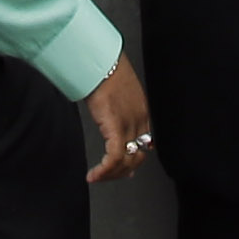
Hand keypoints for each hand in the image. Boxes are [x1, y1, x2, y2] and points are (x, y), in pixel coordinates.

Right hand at [79, 57, 154, 184]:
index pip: (144, 144)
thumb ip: (118, 107)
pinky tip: (94, 174)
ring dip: (111, 174)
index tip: (125, 170)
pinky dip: (104, 170)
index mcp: (142, 111)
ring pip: (127, 161)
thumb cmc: (105, 70)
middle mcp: (139, 120)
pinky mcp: (116, 126)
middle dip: (122, 172)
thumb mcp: (117, 91)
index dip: (134, 160)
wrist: (100, 61)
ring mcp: (129, 124)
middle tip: (107, 176)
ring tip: (97, 177)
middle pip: (137, 157)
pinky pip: (114, 157)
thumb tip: (109, 116)